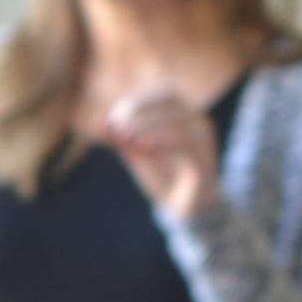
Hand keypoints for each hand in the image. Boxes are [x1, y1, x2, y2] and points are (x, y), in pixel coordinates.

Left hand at [101, 84, 222, 218]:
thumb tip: (97, 118)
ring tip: (126, 135)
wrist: (185, 208)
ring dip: (149, 123)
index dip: (137, 101)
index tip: (114, 119)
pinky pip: (186, 143)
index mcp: (183, 114)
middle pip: (171, 99)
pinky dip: (163, 140)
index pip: (163, 93)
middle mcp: (197, 121)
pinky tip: (144, 146)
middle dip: (141, 108)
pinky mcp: (204, 160)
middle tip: (118, 125)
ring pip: (178, 119)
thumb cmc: (163, 175)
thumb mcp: (136, 155)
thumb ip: (119, 139)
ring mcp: (204, 139)